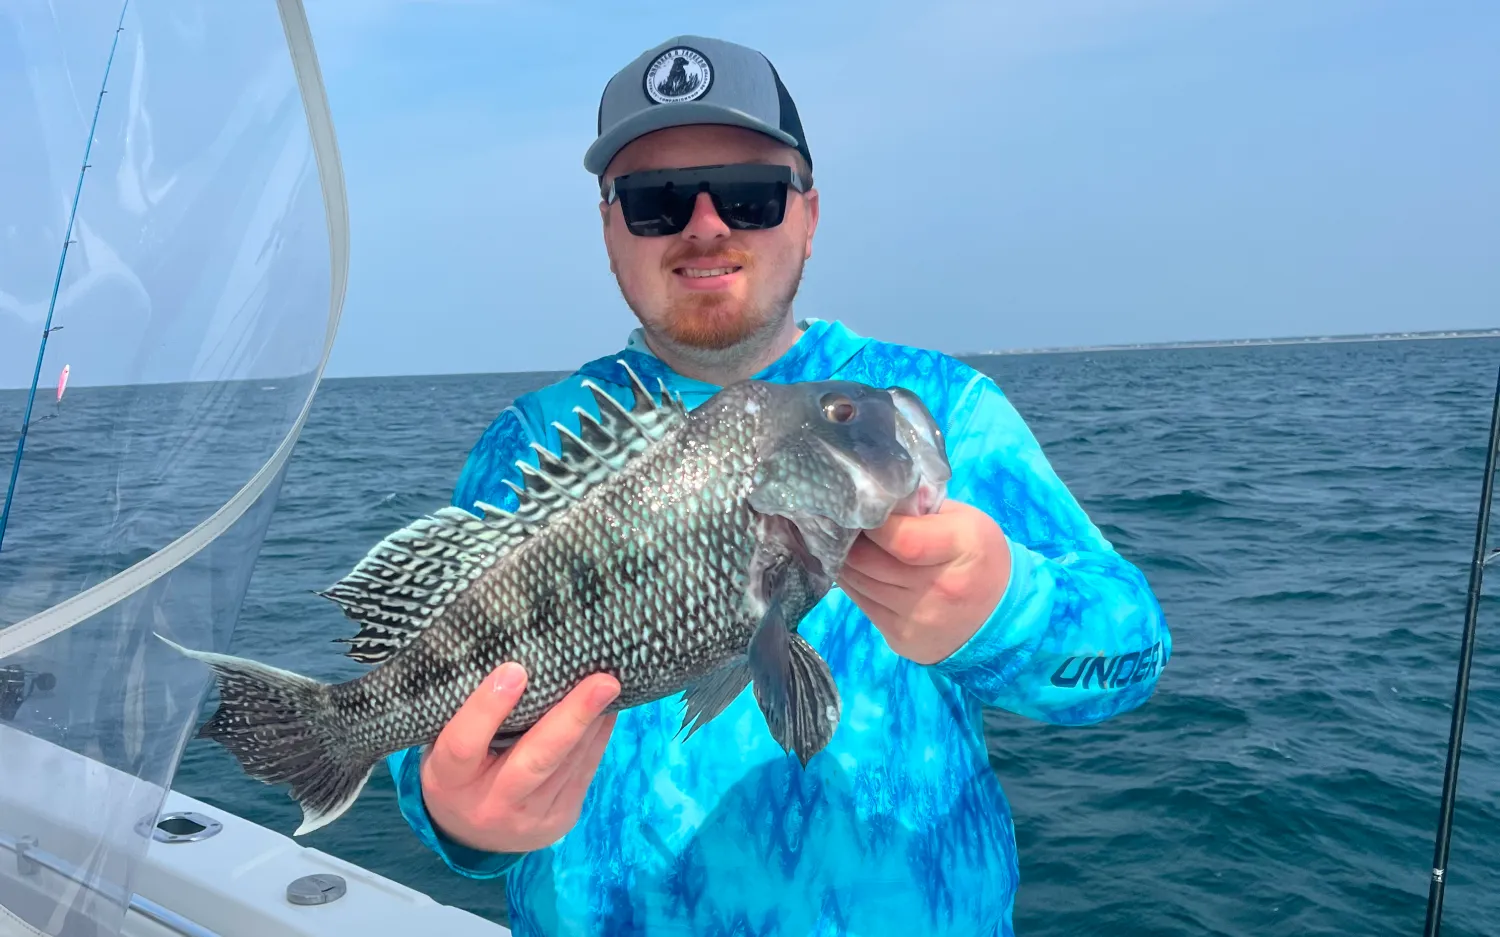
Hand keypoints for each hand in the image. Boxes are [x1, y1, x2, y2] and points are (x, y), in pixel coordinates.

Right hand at [420, 662, 618, 853]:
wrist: (471, 837)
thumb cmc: (458, 771)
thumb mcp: (444, 747)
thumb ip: (470, 716)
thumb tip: (517, 661)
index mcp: (449, 780)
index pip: (463, 744)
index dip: (487, 708)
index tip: (515, 669)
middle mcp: (489, 803)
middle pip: (535, 760)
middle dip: (573, 718)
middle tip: (603, 682)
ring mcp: (529, 818)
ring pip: (568, 764)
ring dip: (593, 723)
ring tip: (611, 686)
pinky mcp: (560, 820)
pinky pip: (584, 773)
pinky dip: (597, 738)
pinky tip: (608, 711)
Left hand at [837, 500, 1010, 665]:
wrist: (1003, 616)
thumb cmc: (979, 556)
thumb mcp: (965, 520)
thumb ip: (922, 507)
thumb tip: (877, 500)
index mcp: (962, 546)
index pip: (902, 539)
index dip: (873, 525)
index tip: (863, 512)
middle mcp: (940, 587)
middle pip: (870, 562)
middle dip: (850, 541)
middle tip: (845, 526)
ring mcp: (920, 618)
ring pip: (859, 584)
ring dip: (847, 563)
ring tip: (847, 547)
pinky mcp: (903, 638)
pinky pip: (863, 606)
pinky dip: (855, 586)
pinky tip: (859, 572)